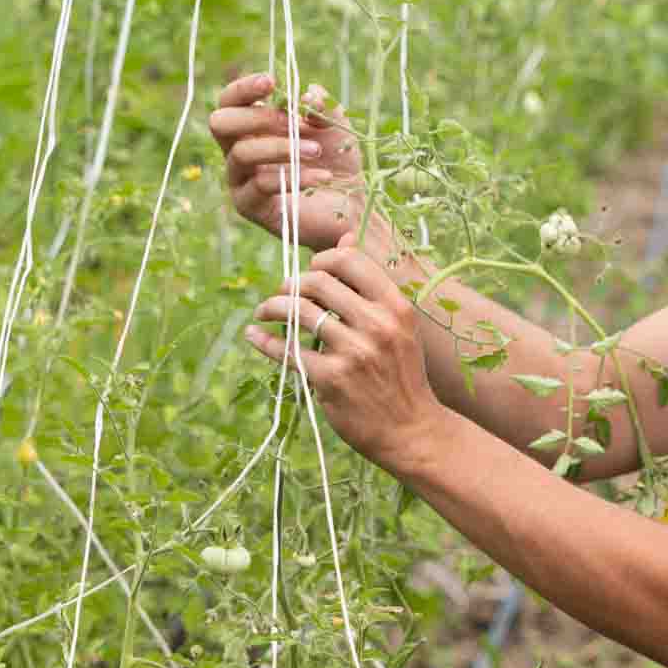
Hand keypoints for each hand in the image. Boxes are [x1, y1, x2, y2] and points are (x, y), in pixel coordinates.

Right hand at [208, 71, 368, 251]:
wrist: (352, 207)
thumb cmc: (337, 162)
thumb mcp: (335, 127)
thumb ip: (321, 106)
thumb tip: (307, 95)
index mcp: (252, 126)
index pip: (230, 101)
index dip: (244, 88)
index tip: (272, 82)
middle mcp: (238, 150)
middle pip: (220, 123)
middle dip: (257, 117)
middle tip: (292, 122)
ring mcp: (240, 179)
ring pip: (241, 153)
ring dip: (281, 147)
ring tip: (316, 151)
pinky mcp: (250, 206)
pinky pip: (261, 184)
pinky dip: (295, 176)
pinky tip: (322, 176)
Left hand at [244, 234, 446, 472]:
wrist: (412, 430)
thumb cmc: (403, 375)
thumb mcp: (399, 327)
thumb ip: (372, 287)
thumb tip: (346, 237)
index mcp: (396, 307)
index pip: (350, 260)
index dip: (322, 259)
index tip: (311, 272)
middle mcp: (377, 325)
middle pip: (318, 282)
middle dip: (292, 283)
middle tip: (282, 294)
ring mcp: (353, 352)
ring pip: (298, 312)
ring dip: (272, 307)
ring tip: (265, 312)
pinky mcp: (331, 380)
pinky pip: (287, 351)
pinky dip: (264, 341)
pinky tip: (255, 336)